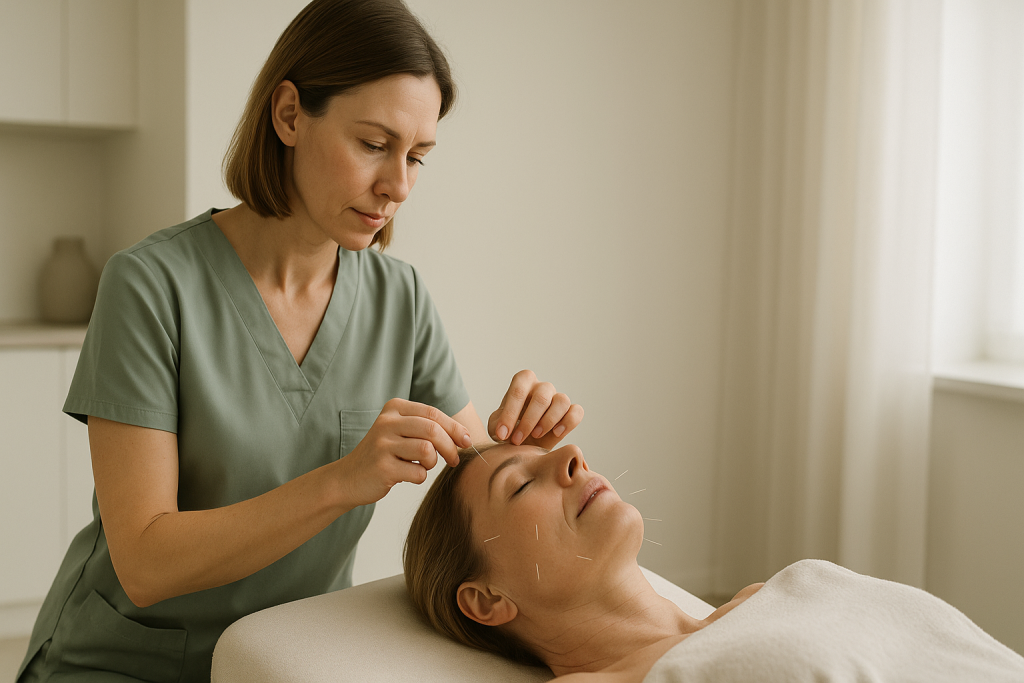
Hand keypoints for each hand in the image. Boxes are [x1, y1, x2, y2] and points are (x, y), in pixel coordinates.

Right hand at [337, 398, 472, 506]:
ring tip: (423, 466)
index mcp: (394, 409)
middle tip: (455, 460)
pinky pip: (418, 472)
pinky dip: (419, 476)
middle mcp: (386, 422)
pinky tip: (408, 475)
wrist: (348, 478)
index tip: (466, 441)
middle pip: (433, 429)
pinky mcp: (382, 467)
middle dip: (451, 447)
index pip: (433, 413)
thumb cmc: (384, 455)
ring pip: (427, 450)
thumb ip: (427, 428)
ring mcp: (382, 444)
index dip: (455, 428)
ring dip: (432, 462)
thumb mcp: (401, 432)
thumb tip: (465, 436)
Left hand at [488, 370, 583, 448]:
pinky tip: (556, 433)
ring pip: (562, 401)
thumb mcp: (497, 428)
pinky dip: (568, 422)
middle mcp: (542, 388)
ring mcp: (558, 398)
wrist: (525, 445)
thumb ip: (497, 426)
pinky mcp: (571, 412)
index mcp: (523, 383)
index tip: (502, 434)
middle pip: (542, 396)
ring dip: (548, 420)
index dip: (510, 412)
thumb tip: (502, 430)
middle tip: (517, 440)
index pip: (519, 388)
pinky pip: (577, 411)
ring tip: (536, 436)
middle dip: (528, 421)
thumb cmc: (510, 431)